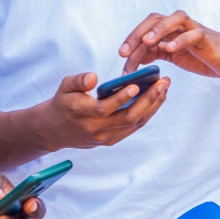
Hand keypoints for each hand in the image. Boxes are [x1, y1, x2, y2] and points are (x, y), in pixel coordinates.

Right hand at [31, 71, 167, 150]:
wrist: (55, 130)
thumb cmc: (63, 102)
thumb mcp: (64, 86)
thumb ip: (79, 80)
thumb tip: (94, 77)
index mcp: (82, 113)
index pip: (104, 108)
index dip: (121, 98)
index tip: (136, 85)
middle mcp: (95, 128)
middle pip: (127, 118)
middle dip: (148, 100)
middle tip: (163, 82)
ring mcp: (104, 137)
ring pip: (134, 124)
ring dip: (152, 107)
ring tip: (164, 89)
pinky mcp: (110, 140)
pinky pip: (132, 128)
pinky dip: (146, 114)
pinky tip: (156, 100)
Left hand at [119, 11, 219, 80]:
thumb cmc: (206, 58)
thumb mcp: (178, 57)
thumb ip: (159, 55)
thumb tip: (135, 61)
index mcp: (171, 32)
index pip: (146, 28)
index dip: (132, 40)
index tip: (122, 57)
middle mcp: (181, 27)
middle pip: (155, 19)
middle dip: (138, 33)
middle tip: (125, 52)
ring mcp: (195, 30)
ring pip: (175, 19)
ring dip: (159, 29)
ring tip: (147, 42)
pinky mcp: (208, 39)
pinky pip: (195, 33)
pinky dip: (182, 39)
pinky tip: (171, 49)